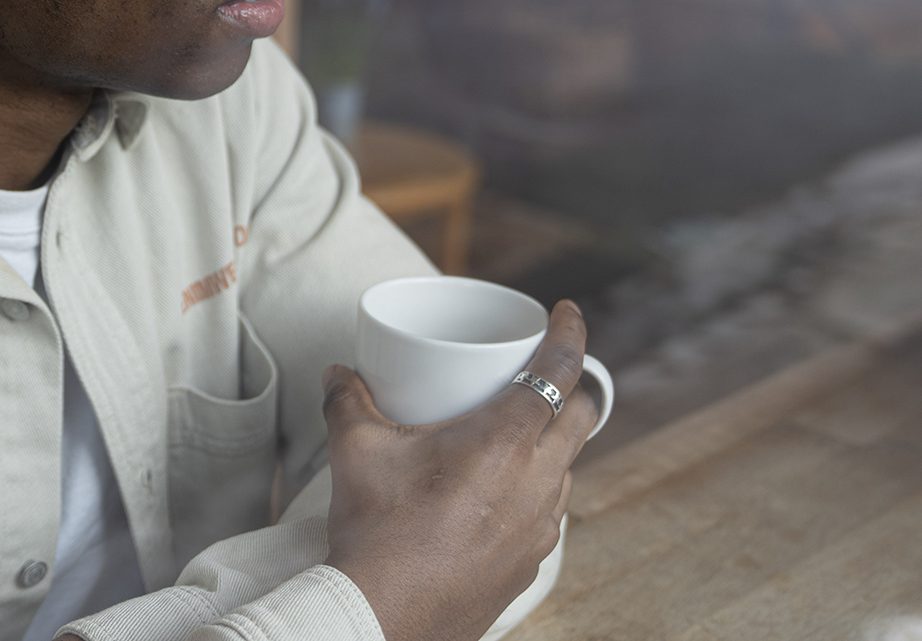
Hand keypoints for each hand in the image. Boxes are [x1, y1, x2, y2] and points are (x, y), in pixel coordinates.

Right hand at [322, 300, 599, 640]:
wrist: (383, 617)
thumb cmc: (377, 531)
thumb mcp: (355, 450)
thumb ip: (347, 399)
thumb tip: (339, 373)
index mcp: (504, 441)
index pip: (559, 371)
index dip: (570, 333)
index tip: (566, 312)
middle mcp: (536, 482)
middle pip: (582, 417)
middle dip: (569, 386)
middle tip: (540, 372)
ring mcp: (539, 528)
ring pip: (568, 469)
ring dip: (554, 443)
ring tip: (517, 434)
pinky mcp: (529, 563)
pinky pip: (548, 513)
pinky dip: (536, 490)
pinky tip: (500, 494)